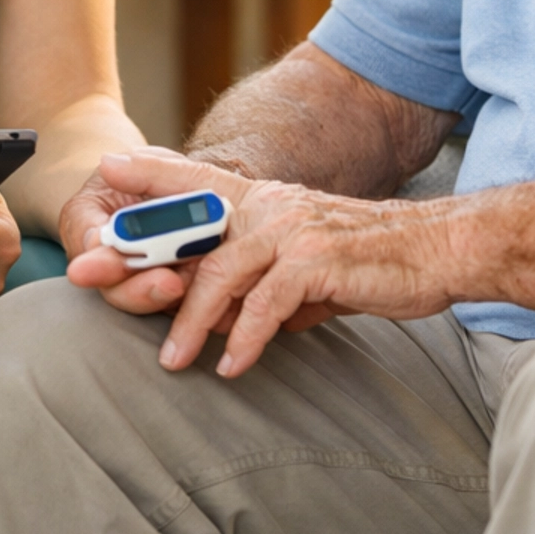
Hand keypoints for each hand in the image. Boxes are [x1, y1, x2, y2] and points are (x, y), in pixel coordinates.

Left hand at [69, 149, 455, 376]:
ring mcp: (292, 229)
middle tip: (94, 278)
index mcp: (267, 199)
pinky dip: (244, 341)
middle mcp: (272, 205)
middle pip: (190, 231)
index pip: (198, 179)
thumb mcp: (310, 266)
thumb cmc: (376, 261)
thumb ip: (267, 284)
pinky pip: (264, 306)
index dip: (152, 172)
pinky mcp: (316, 260)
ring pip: (219, 276)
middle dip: (139, 255)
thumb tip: (233, 324)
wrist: (440, 250)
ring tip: (172, 361)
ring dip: (191, 324)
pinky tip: (232, 368)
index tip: (107, 166)